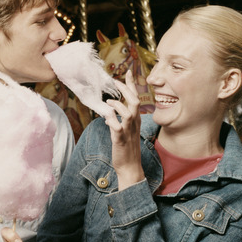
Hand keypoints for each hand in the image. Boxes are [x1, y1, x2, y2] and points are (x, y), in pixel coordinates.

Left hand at [104, 70, 144, 188]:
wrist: (130, 168)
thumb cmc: (126, 150)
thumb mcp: (124, 133)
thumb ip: (118, 122)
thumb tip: (109, 115)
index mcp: (135, 120)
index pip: (136, 98)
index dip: (131, 85)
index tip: (127, 72)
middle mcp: (134, 124)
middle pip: (134, 101)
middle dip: (126, 89)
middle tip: (115, 81)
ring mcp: (128, 131)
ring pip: (128, 112)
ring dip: (117, 105)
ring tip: (108, 102)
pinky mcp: (121, 140)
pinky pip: (116, 126)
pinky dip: (111, 120)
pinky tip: (105, 119)